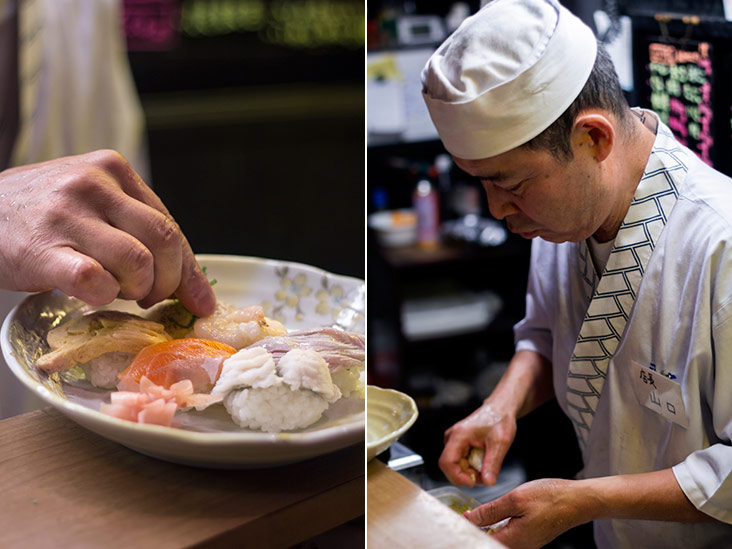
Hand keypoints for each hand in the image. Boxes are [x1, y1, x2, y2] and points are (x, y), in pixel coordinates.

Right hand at [0, 150, 214, 315]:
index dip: (189, 270)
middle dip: (167, 282)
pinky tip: (92, 291)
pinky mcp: (44, 249)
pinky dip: (104, 295)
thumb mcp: (91, 201)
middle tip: (150, 297)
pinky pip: (95, 281)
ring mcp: (68, 214)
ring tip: (116, 291)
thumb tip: (188, 280)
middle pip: (163, 242)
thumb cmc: (40, 214)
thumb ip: (135, 225)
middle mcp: (93, 184)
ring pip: (137, 262)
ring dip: (135, 290)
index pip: (170, 226)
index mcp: (114, 169)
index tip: (201, 301)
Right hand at [439, 402, 516, 486]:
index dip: (457, 477)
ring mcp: (454, 440)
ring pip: (455, 465)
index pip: (447, 462)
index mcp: (459, 435)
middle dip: (466, 475)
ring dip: (470, 471)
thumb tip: (488, 483)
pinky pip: (460, 460)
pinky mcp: (459, 443)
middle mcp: (452, 437)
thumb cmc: (499, 419)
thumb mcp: (500, 443)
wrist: (500, 409)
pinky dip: (471, 466)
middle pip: (450, 466)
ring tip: (487, 466)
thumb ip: (493, 464)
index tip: (473, 482)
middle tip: (484, 476)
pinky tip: (483, 460)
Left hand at [466, 478, 583, 548]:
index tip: (457, 518)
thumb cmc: (551, 497)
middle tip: (464, 516)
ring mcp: (526, 543)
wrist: (578, 500)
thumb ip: (491, 511)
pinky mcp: (530, 537)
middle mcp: (521, 546)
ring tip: (474, 515)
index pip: (481, 540)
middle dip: (476, 530)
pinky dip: (497, 527)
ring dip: (486, 529)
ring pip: (498, 539)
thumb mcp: (515, 499)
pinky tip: (492, 517)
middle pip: (489, 542)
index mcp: (514, 539)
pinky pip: (508, 535)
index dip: (467, 529)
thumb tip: (470, 518)